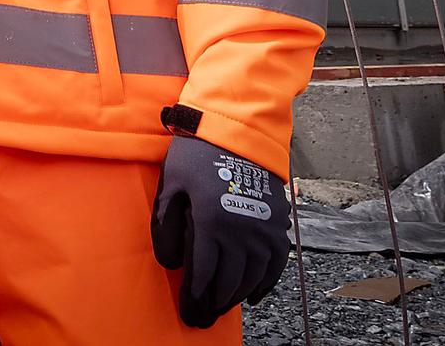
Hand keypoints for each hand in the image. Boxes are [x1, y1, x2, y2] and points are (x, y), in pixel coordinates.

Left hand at [149, 133, 292, 327]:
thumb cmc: (197, 153)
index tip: (189, 312)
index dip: (195, 296)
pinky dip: (265, 284)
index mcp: (212, 223)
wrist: (236, 128)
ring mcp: (264, 230)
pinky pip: (275, 265)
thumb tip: (169, 262)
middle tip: (203, 316)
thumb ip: (167, 225)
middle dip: (214, 302)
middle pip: (228, 281)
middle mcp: (242, 233)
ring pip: (252, 277)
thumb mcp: (171, 184)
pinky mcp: (278, 224)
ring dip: (236, 296)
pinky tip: (252, 295)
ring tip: (221, 305)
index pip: (203, 274)